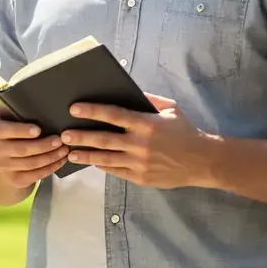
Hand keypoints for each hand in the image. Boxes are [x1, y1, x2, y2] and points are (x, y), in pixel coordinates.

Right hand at [0, 109, 70, 188]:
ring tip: (65, 149)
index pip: (4, 130)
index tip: (38, 129)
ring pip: (32, 164)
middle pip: (22, 150)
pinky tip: (61, 160)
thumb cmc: (8, 131)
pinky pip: (36, 175)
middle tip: (60, 139)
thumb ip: (13, 109)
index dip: (21, 131)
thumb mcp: (5, 118)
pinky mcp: (15, 180)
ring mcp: (5, 167)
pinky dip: (51, 168)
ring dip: (51, 157)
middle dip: (43, 145)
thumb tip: (31, 95)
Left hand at [61, 94, 216, 189]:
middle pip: (104, 139)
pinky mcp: (141, 177)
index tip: (74, 108)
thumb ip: (149, 100)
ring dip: (85, 155)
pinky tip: (91, 161)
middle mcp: (140, 144)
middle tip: (63, 134)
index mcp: (146, 123)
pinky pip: (116, 171)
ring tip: (70, 152)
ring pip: (106, 159)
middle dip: (81, 136)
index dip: (92, 111)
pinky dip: (102, 166)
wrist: (203, 161)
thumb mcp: (170, 109)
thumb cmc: (185, 131)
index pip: (113, 114)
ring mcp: (140, 162)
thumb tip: (129, 90)